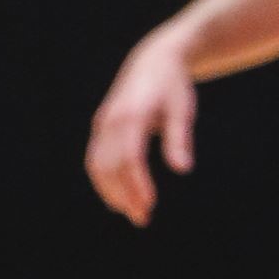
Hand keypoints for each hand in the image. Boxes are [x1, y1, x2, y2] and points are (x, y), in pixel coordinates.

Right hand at [86, 29, 197, 224]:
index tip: (149, 205)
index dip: (137, 184)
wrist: (153, 59)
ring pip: (97, 165)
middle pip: (110, 166)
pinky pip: (95, 158)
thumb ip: (179, 139)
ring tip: (130, 212)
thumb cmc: (173, 86)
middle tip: (142, 219)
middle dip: (124, 195)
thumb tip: (183, 169)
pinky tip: (117, 197)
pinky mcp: (100, 126)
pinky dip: (103, 180)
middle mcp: (112, 120)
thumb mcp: (182, 110)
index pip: (130, 157)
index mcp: (132, 114)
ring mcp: (102, 123)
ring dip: (110, 192)